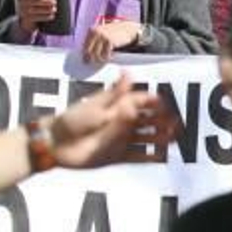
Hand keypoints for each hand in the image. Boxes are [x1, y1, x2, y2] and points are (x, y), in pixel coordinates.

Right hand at [18, 0, 58, 33]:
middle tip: (54, 2)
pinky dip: (45, 17)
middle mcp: (24, 2)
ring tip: (54, 9)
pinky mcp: (28, 19)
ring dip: (46, 9)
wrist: (27, 17)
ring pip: (35, 10)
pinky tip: (52, 15)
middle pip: (34, 1)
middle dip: (45, 1)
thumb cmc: (37, 4)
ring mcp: (24, 11)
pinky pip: (36, 18)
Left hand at [41, 73, 177, 168]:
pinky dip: (150, 157)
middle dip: (163, 121)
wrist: (56, 144)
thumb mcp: (96, 105)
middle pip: (149, 120)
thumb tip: (129, 73)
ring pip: (147, 138)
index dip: (155, 102)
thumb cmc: (74, 120)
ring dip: (160, 138)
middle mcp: (123, 122)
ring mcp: (122, 139)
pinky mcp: (118, 155)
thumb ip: (117, 95)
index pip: (142, 101)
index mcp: (118, 106)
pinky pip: (138, 157)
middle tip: (175, 124)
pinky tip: (161, 157)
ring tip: (173, 140)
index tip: (165, 105)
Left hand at [82, 19, 142, 64]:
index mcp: (92, 30)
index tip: (86, 61)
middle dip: (91, 59)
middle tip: (95, 62)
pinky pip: (105, 54)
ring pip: (97, 54)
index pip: (84, 46)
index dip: (85, 55)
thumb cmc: (113, 33)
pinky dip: (108, 57)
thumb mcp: (101, 34)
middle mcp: (96, 32)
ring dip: (101, 58)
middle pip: (89, 51)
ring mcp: (103, 36)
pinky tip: (112, 54)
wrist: (126, 28)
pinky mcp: (110, 41)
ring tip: (106, 57)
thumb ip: (94, 41)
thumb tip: (86, 55)